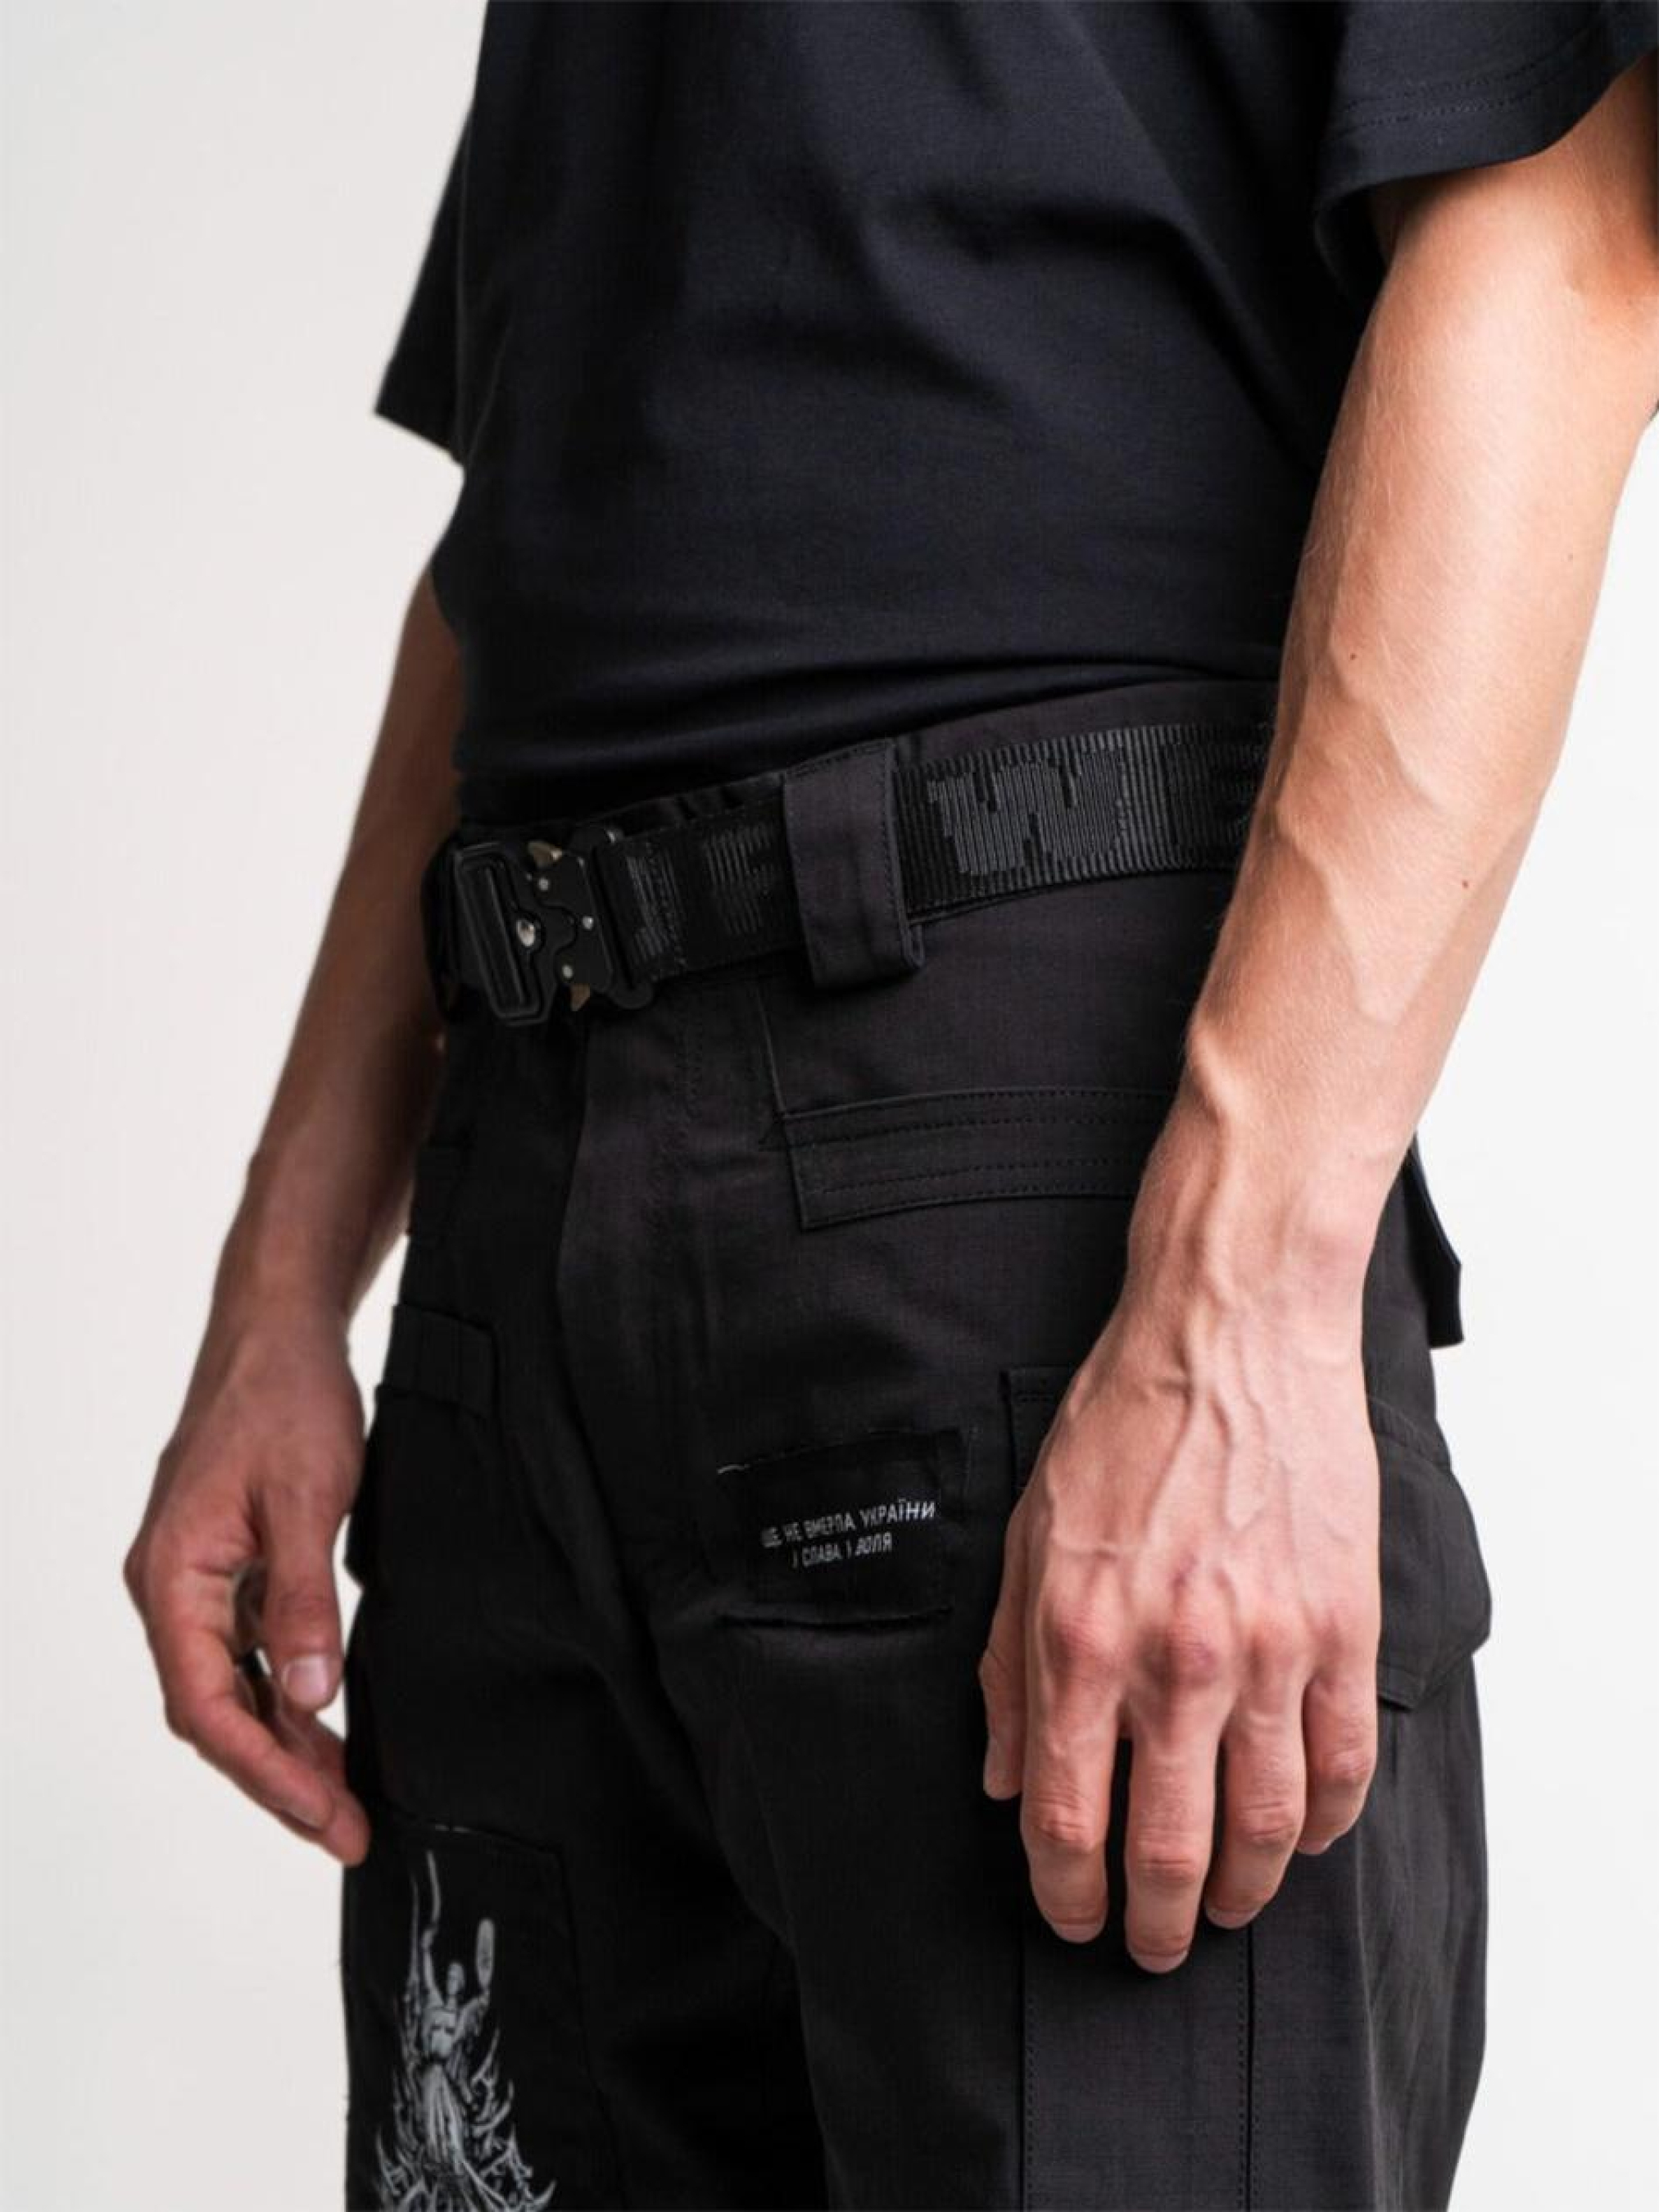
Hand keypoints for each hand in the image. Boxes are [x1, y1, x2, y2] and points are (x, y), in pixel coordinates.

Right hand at [124, 1295, 371, 1862]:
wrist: (280, 1326)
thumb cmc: (285, 1396)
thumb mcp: (305, 1498)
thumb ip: (304, 1599)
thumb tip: (312, 1693)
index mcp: (171, 1578)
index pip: (207, 1707)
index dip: (266, 1773)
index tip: (325, 1816)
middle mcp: (171, 1587)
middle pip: (215, 1712)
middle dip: (279, 1777)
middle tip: (347, 1829)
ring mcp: (198, 1577)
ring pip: (232, 1687)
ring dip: (285, 1742)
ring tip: (345, 1794)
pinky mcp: (229, 1564)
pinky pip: (249, 1650)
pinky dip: (287, 1691)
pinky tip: (327, 1717)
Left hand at [979, 1273, 1379, 1969]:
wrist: (1229, 1334)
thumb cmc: (1121, 1426)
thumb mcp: (1027, 1536)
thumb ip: (1007, 1666)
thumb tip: (1003, 1780)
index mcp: (1080, 1637)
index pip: (1067, 1821)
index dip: (1066, 1896)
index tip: (1072, 1919)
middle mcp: (1173, 1657)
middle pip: (1169, 1850)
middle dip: (1157, 1925)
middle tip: (1154, 1947)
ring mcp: (1269, 1646)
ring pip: (1266, 1828)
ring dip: (1245, 1894)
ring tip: (1227, 1910)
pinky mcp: (1342, 1627)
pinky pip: (1345, 1764)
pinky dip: (1324, 1823)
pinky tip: (1300, 1837)